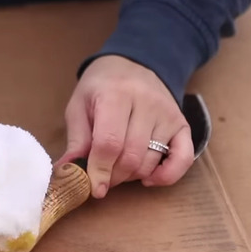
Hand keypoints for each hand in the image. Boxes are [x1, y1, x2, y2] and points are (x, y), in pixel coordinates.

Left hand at [55, 55, 193, 197]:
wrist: (133, 63)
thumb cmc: (101, 87)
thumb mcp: (79, 106)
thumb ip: (76, 140)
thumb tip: (67, 172)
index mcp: (115, 95)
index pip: (109, 143)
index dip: (99, 170)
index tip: (92, 188)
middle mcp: (146, 103)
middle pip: (130, 156)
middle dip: (113, 176)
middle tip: (102, 177)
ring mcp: (167, 113)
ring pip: (150, 161)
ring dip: (131, 176)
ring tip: (117, 170)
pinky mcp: (182, 124)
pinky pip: (183, 158)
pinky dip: (167, 176)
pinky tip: (149, 179)